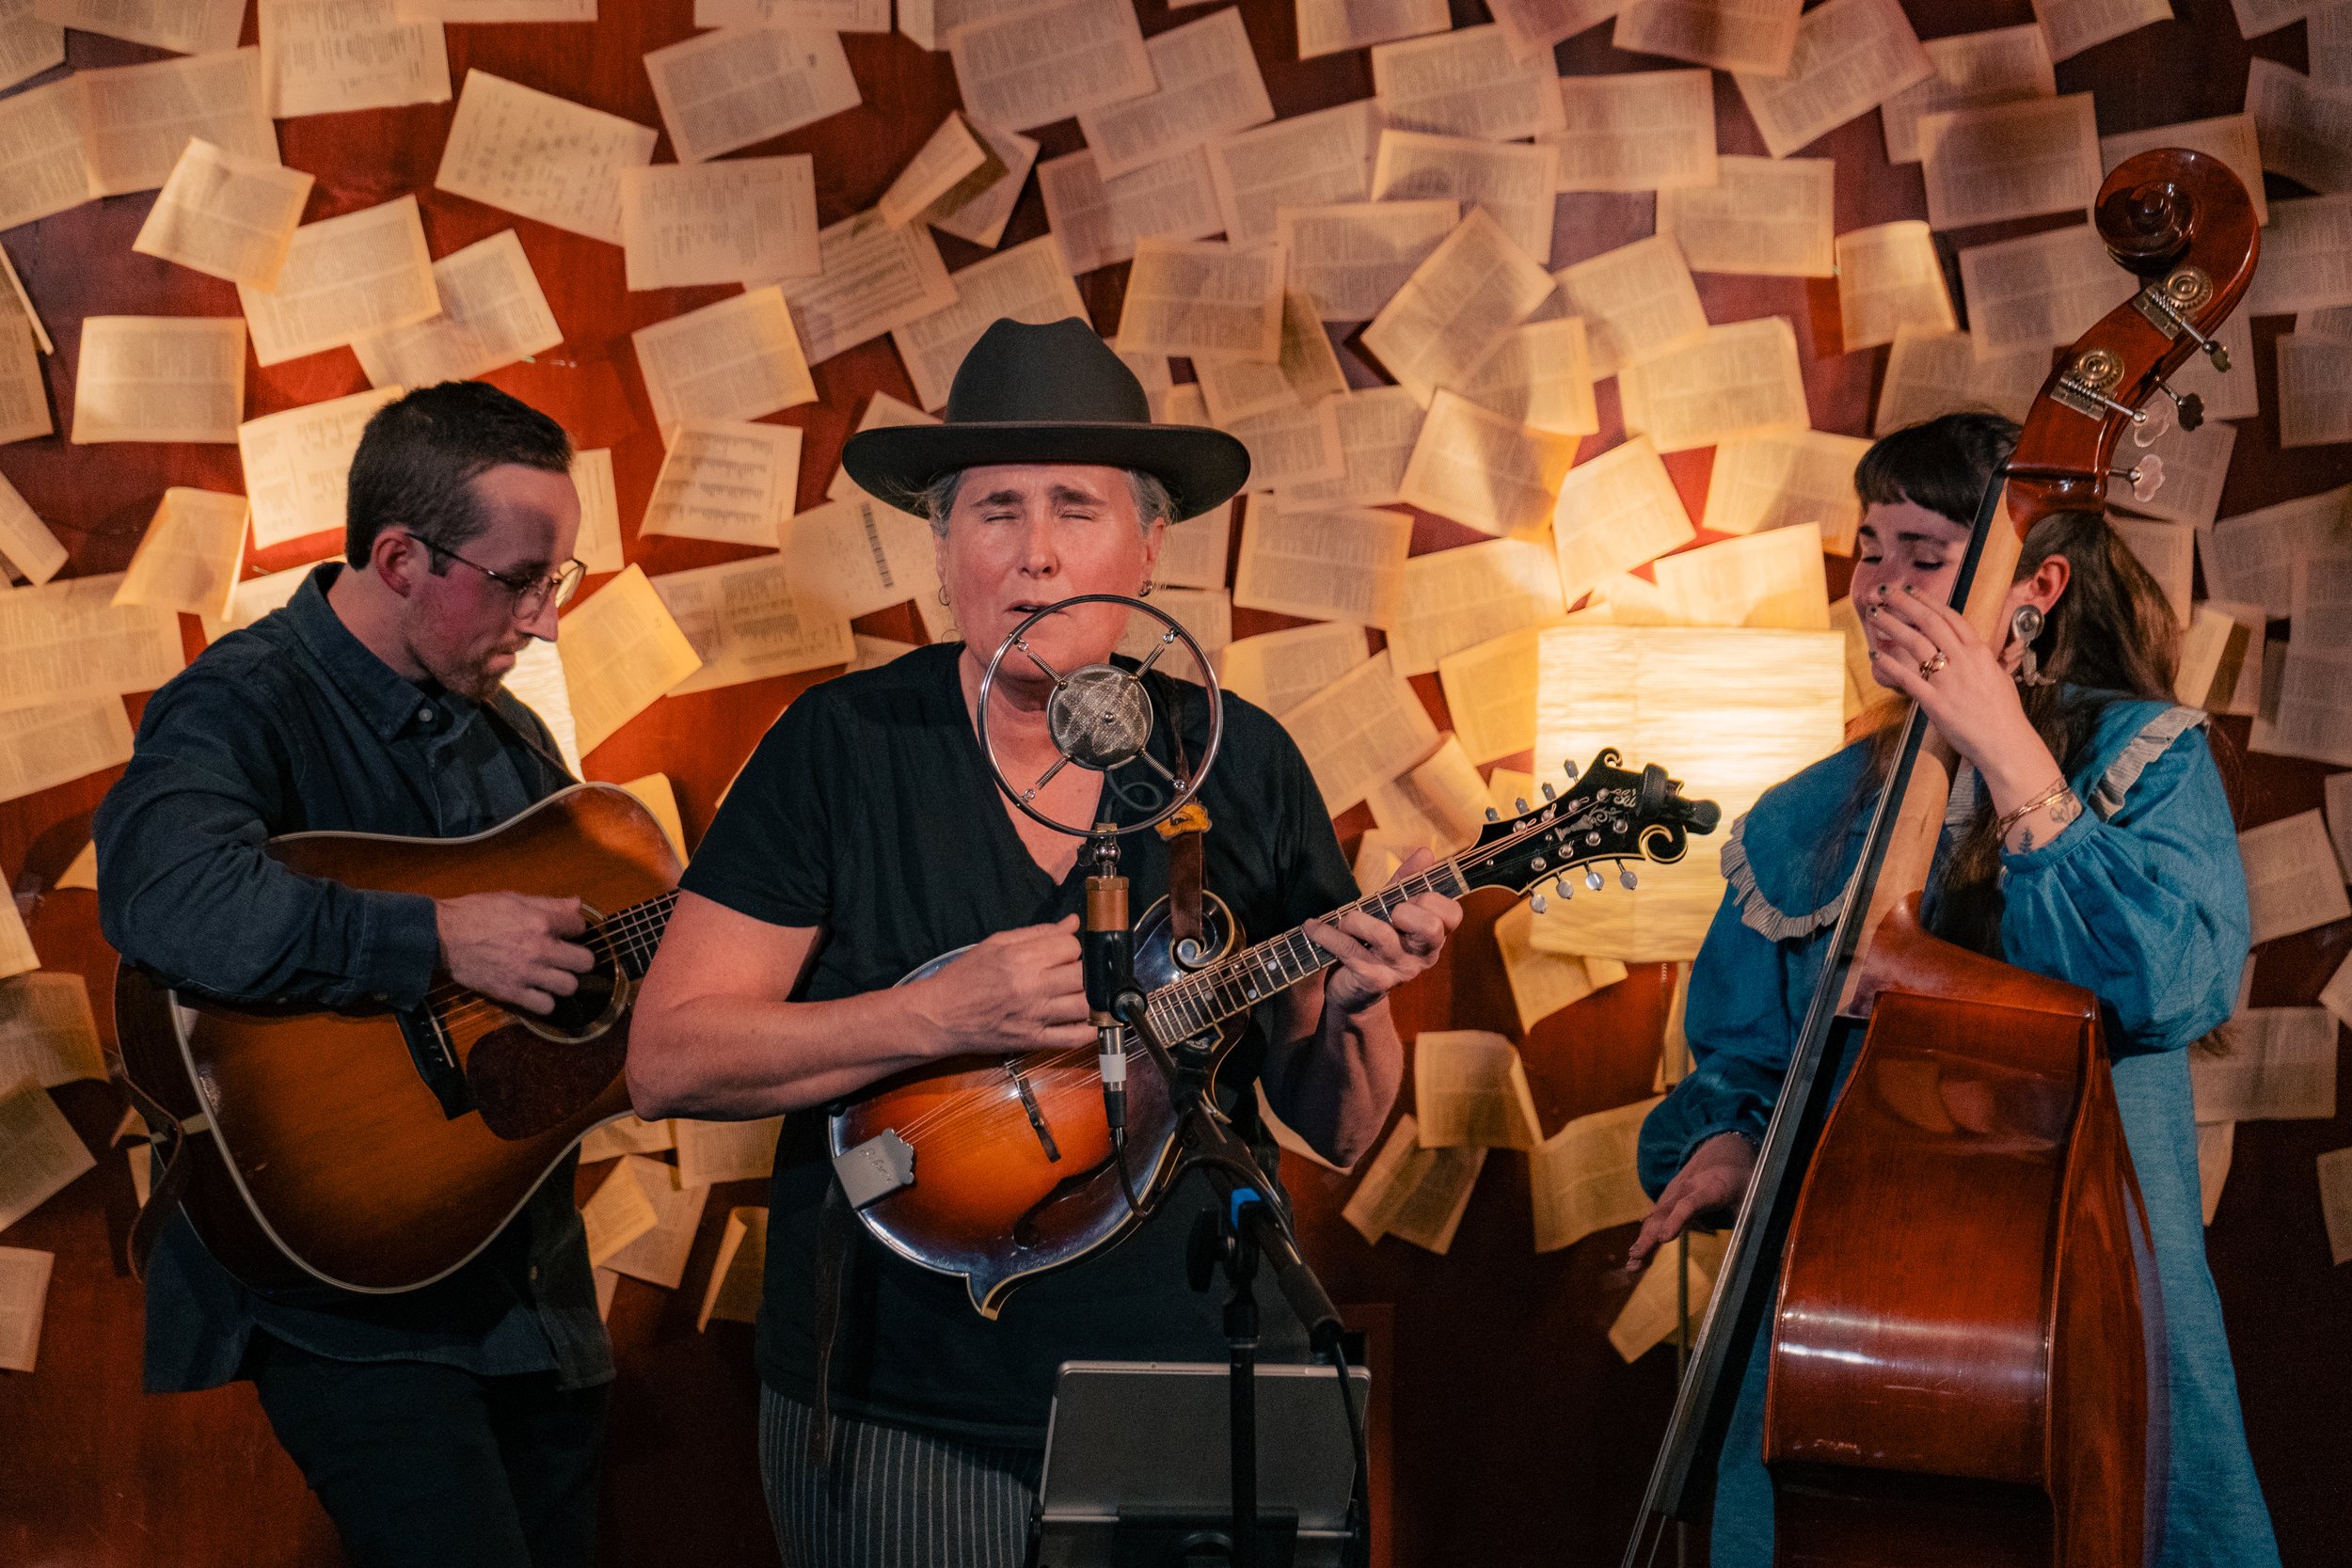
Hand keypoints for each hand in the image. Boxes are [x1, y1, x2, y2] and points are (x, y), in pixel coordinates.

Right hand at [436, 891, 595, 1016]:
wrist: (442, 936)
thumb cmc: (475, 913)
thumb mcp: (513, 899)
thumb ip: (548, 903)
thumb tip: (576, 904)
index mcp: (541, 921)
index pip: (580, 927)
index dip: (574, 928)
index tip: (565, 932)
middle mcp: (539, 949)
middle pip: (585, 962)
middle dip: (579, 959)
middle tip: (567, 958)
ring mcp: (526, 973)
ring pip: (569, 987)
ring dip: (564, 982)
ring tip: (553, 976)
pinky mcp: (511, 992)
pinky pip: (545, 1006)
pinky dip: (544, 1001)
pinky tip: (537, 991)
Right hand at [911, 915, 1093, 1056]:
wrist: (939, 1016)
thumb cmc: (964, 977)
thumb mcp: (995, 944)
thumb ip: (1038, 933)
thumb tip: (1072, 922)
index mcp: (1019, 959)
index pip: (1070, 946)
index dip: (1071, 945)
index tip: (1064, 951)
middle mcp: (1030, 988)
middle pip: (1082, 974)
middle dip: (1084, 969)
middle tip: (1073, 971)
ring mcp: (1034, 1017)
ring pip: (1085, 1005)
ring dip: (1091, 996)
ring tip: (1081, 991)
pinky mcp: (1034, 1041)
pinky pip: (1074, 1038)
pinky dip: (1091, 1029)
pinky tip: (1092, 1018)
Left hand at [1305, 848, 1462, 1015]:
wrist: (1354, 991)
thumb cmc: (1375, 942)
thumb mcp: (1392, 909)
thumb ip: (1408, 882)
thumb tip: (1426, 852)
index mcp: (1433, 937)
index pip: (1452, 915)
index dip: (1431, 899)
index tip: (1409, 897)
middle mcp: (1422, 956)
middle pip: (1429, 926)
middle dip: (1401, 907)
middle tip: (1385, 912)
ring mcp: (1398, 970)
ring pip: (1381, 934)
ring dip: (1354, 919)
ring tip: (1344, 920)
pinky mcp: (1372, 980)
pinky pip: (1347, 948)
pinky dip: (1325, 933)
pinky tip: (1313, 927)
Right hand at [1625, 1132, 1754, 1270]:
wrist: (1723, 1150)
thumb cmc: (1742, 1177)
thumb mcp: (1755, 1195)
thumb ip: (1754, 1220)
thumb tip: (1770, 1253)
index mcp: (1711, 1187)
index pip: (1690, 1204)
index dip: (1676, 1221)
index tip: (1664, 1239)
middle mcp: (1687, 1188)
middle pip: (1664, 1213)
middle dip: (1649, 1236)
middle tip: (1636, 1257)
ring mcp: (1674, 1192)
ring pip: (1655, 1217)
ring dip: (1643, 1240)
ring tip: (1632, 1263)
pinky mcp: (1669, 1199)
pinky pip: (1654, 1218)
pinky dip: (1645, 1237)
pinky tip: (1638, 1256)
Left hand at [1865, 584, 2058, 796]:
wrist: (2006, 741)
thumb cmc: (2002, 711)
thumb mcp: (1997, 674)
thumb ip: (1980, 657)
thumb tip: (1969, 645)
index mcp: (1980, 652)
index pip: (1950, 617)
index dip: (1927, 601)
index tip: (1909, 590)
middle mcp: (1964, 661)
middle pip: (1930, 623)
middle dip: (1905, 604)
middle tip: (1885, 592)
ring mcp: (1949, 681)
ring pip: (1916, 644)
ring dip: (1893, 626)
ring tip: (1875, 614)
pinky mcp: (1936, 703)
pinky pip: (1908, 678)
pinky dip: (1890, 664)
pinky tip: (1876, 654)